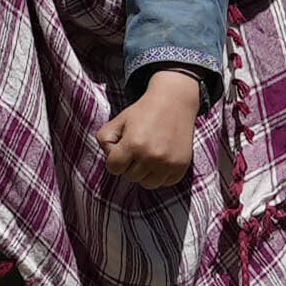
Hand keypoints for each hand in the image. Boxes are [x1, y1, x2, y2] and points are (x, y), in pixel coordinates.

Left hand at [103, 66, 206, 195]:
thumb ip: (104, 140)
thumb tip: (111, 159)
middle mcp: (151, 156)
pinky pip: (165, 183)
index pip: (114, 168)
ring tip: (149, 154)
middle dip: (130, 164)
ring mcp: (168, 163)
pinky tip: (162, 157)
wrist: (174, 102)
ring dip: (145, 172)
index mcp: (133, 144)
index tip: (123, 148)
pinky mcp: (181, 167)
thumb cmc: (143, 112)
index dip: (115, 158)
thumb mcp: (118, 120)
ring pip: (147, 184)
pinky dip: (161, 174)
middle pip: (130, 177)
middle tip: (138, 147)